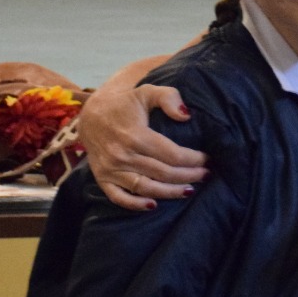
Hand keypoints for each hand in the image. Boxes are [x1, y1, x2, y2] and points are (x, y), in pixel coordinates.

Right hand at [81, 83, 207, 210]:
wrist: (90, 115)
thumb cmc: (125, 104)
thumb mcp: (147, 92)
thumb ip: (168, 97)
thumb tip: (186, 116)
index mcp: (135, 135)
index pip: (172, 154)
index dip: (193, 159)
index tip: (207, 159)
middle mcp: (122, 155)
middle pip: (164, 173)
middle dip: (189, 176)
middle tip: (206, 175)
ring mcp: (111, 169)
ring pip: (146, 188)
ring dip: (170, 193)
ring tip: (190, 191)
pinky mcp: (102, 178)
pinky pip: (119, 197)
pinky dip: (136, 204)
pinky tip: (154, 205)